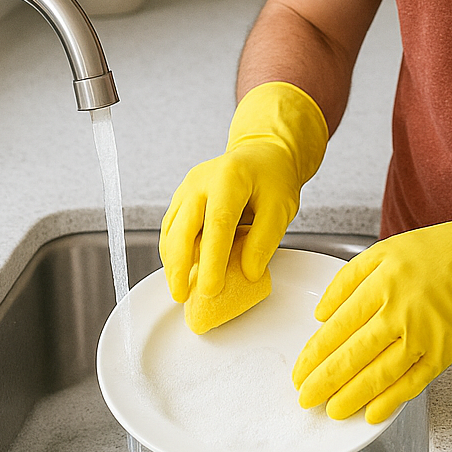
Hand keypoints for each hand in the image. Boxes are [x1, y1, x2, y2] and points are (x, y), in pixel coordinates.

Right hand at [159, 81, 327, 303]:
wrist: (261, 154)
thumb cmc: (273, 179)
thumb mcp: (281, 207)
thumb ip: (264, 240)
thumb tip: (248, 274)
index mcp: (229, 178)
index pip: (217, 224)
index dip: (212, 260)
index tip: (210, 290)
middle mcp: (200, 181)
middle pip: (182, 228)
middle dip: (178, 267)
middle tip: (182, 296)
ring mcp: (186, 188)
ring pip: (170, 231)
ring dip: (172, 262)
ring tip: (180, 290)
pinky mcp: (181, 198)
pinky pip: (171, 228)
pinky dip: (173, 252)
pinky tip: (180, 271)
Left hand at [292, 221, 451, 423]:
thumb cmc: (436, 252)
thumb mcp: (384, 251)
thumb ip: (347, 280)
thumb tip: (321, 314)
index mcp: (382, 283)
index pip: (338, 327)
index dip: (315, 354)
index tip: (300, 370)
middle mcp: (401, 310)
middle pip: (353, 354)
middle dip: (325, 381)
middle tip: (306, 397)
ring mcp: (425, 334)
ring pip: (380, 374)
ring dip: (352, 396)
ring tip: (332, 410)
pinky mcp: (445, 351)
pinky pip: (413, 382)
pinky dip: (391, 401)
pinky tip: (372, 412)